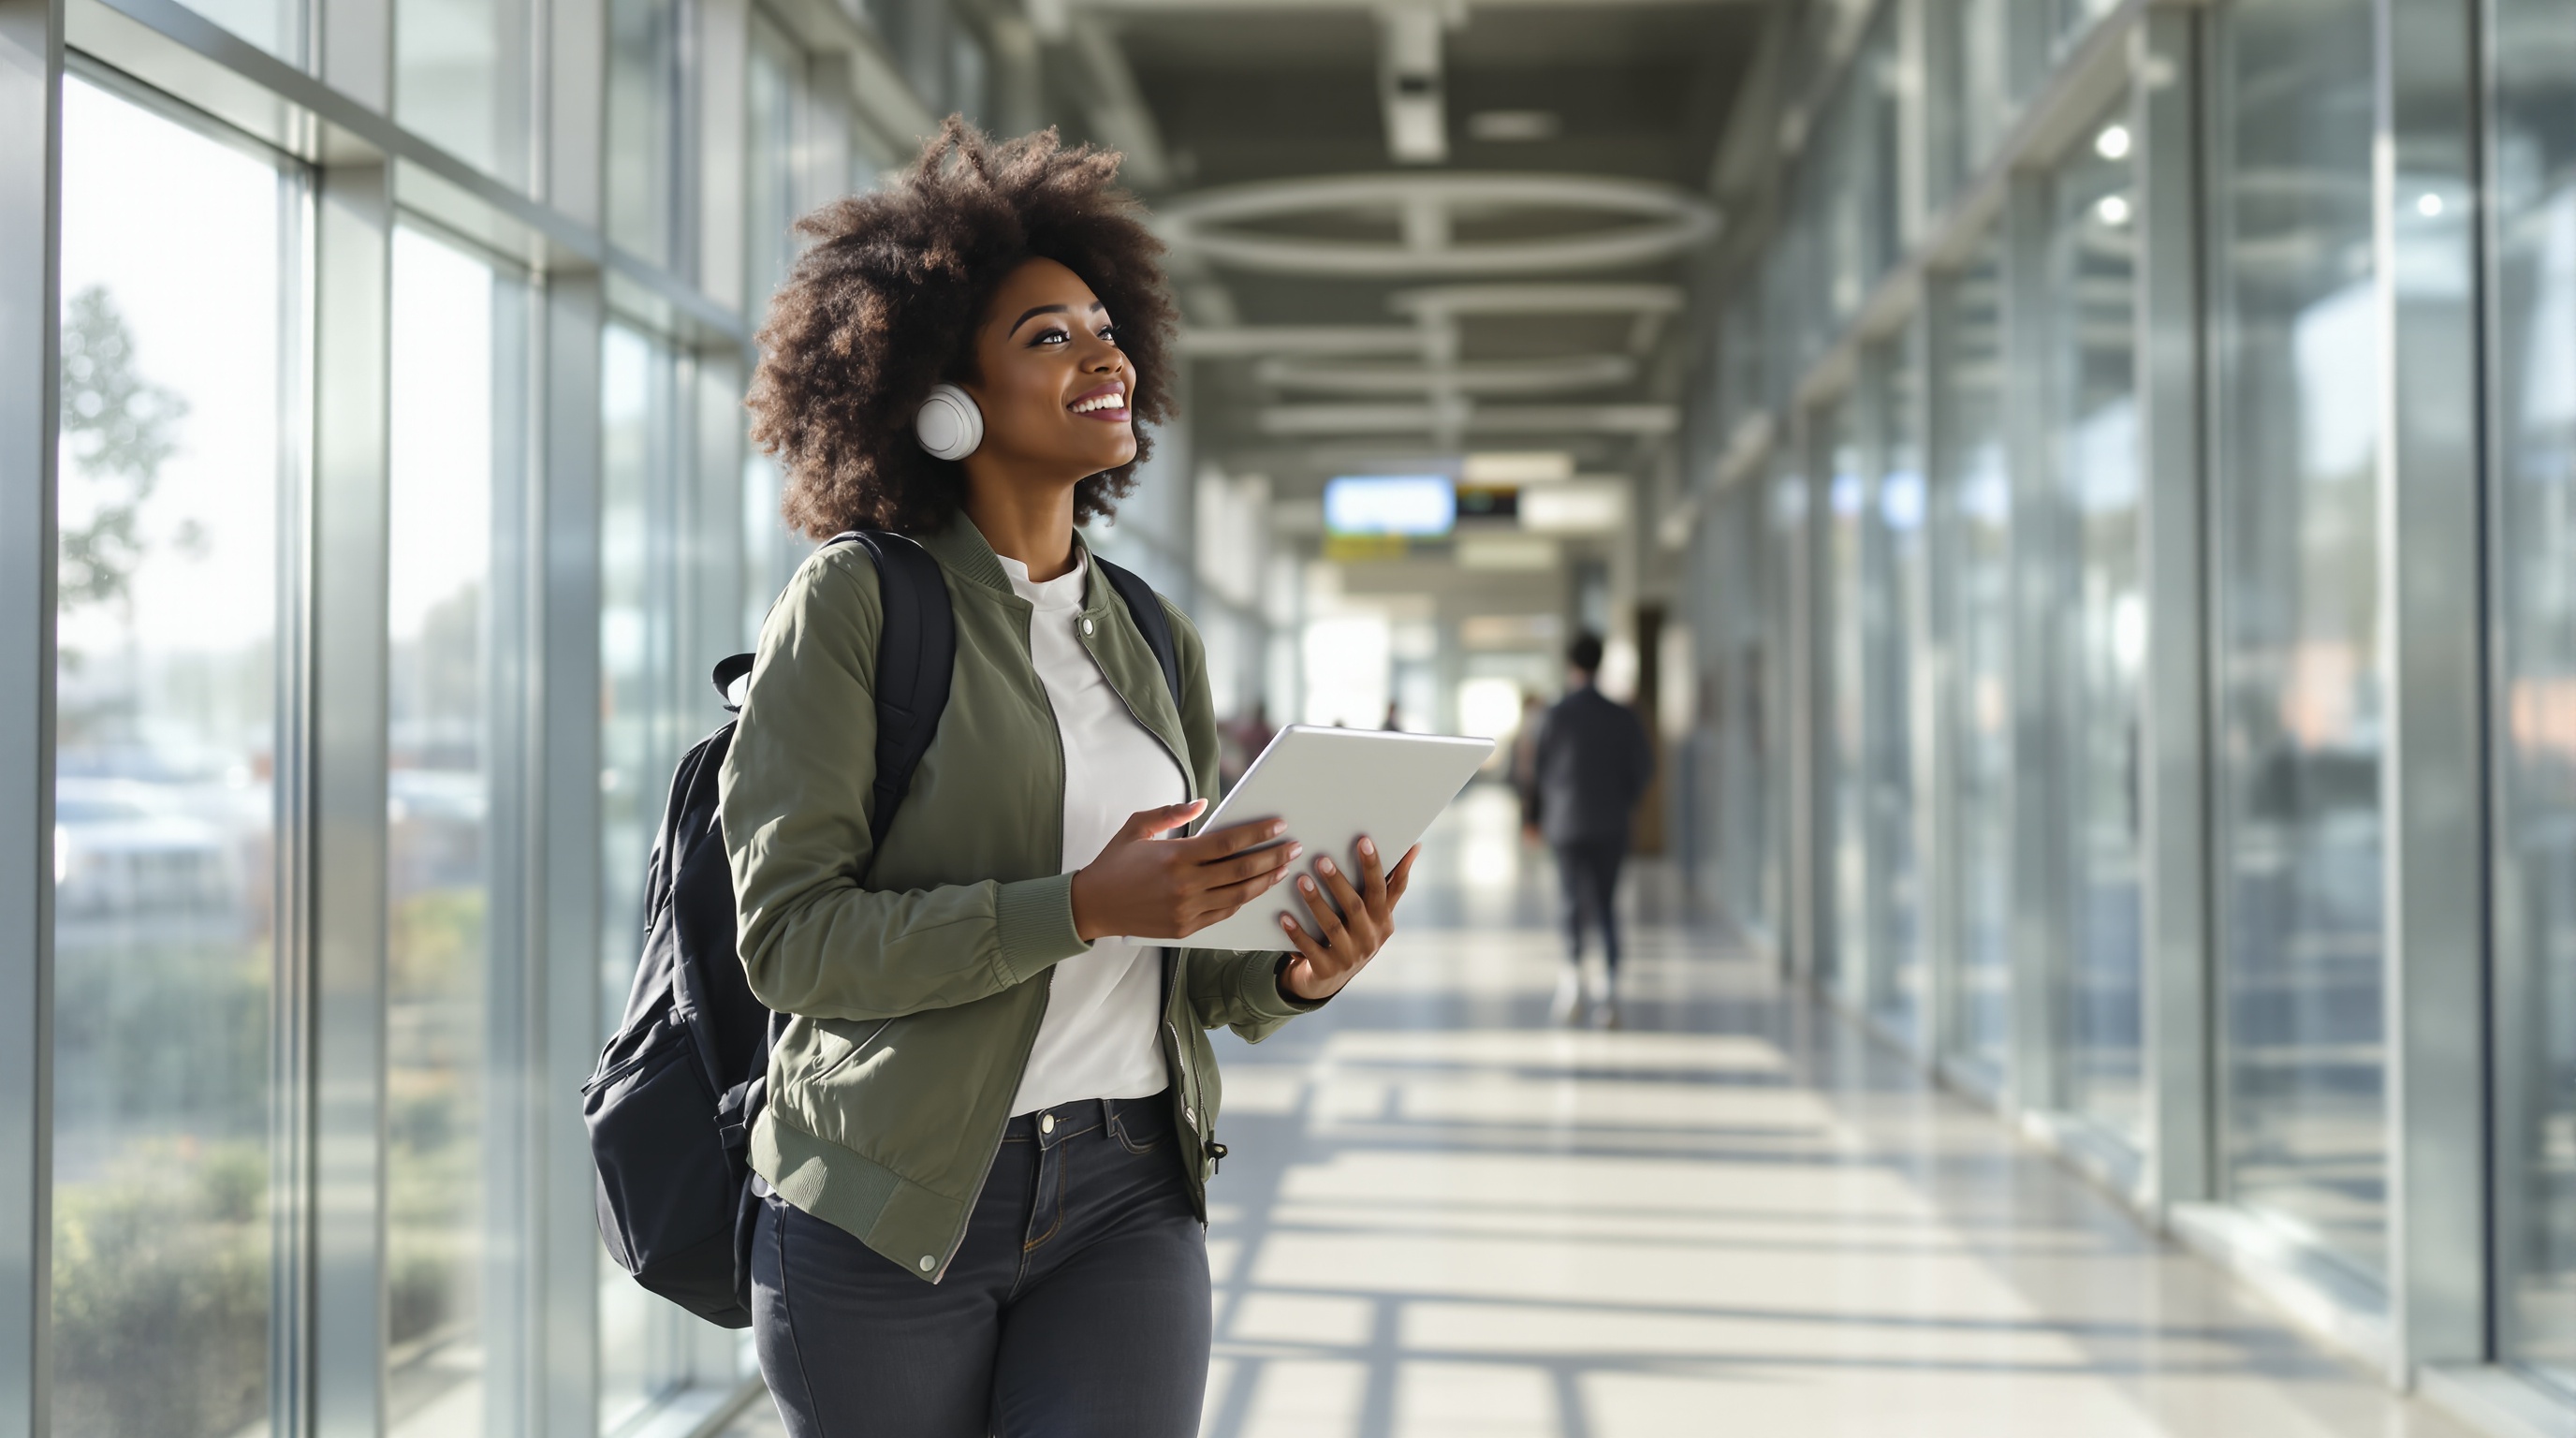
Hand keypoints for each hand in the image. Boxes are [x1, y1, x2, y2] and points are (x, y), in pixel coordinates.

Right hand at [1070, 800, 1303, 941]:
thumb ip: (1170, 813)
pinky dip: (1244, 900)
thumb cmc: (1114, 862)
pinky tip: (1257, 888)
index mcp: (1174, 857)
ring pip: (1239, 895)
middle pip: (1241, 870)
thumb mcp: (1137, 827)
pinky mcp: (1185, 929)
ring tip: (1284, 868)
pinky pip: (1224, 913)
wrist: (1092, 906)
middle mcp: (1184, 885)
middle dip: (1273, 857)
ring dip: (1266, 880)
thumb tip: (1204, 804)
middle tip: (1294, 846)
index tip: (1279, 825)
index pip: (1228, 843)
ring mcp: (1186, 910)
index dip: (1258, 834)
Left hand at [1276, 836, 1419, 1002]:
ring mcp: (1349, 956)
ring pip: (1332, 926)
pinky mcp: (1327, 969)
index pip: (1383, 889)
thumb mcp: (1376, 913)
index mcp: (1383, 920)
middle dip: (1339, 882)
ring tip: (1301, 880)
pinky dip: (1297, 932)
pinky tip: (1284, 916)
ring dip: (1316, 902)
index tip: (1364, 841)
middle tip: (1322, 860)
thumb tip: (1415, 847)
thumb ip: (1393, 883)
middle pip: (1355, 906)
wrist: (1331, 978)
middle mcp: (1370, 938)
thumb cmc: (1356, 933)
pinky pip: (1310, 948)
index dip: (1374, 866)